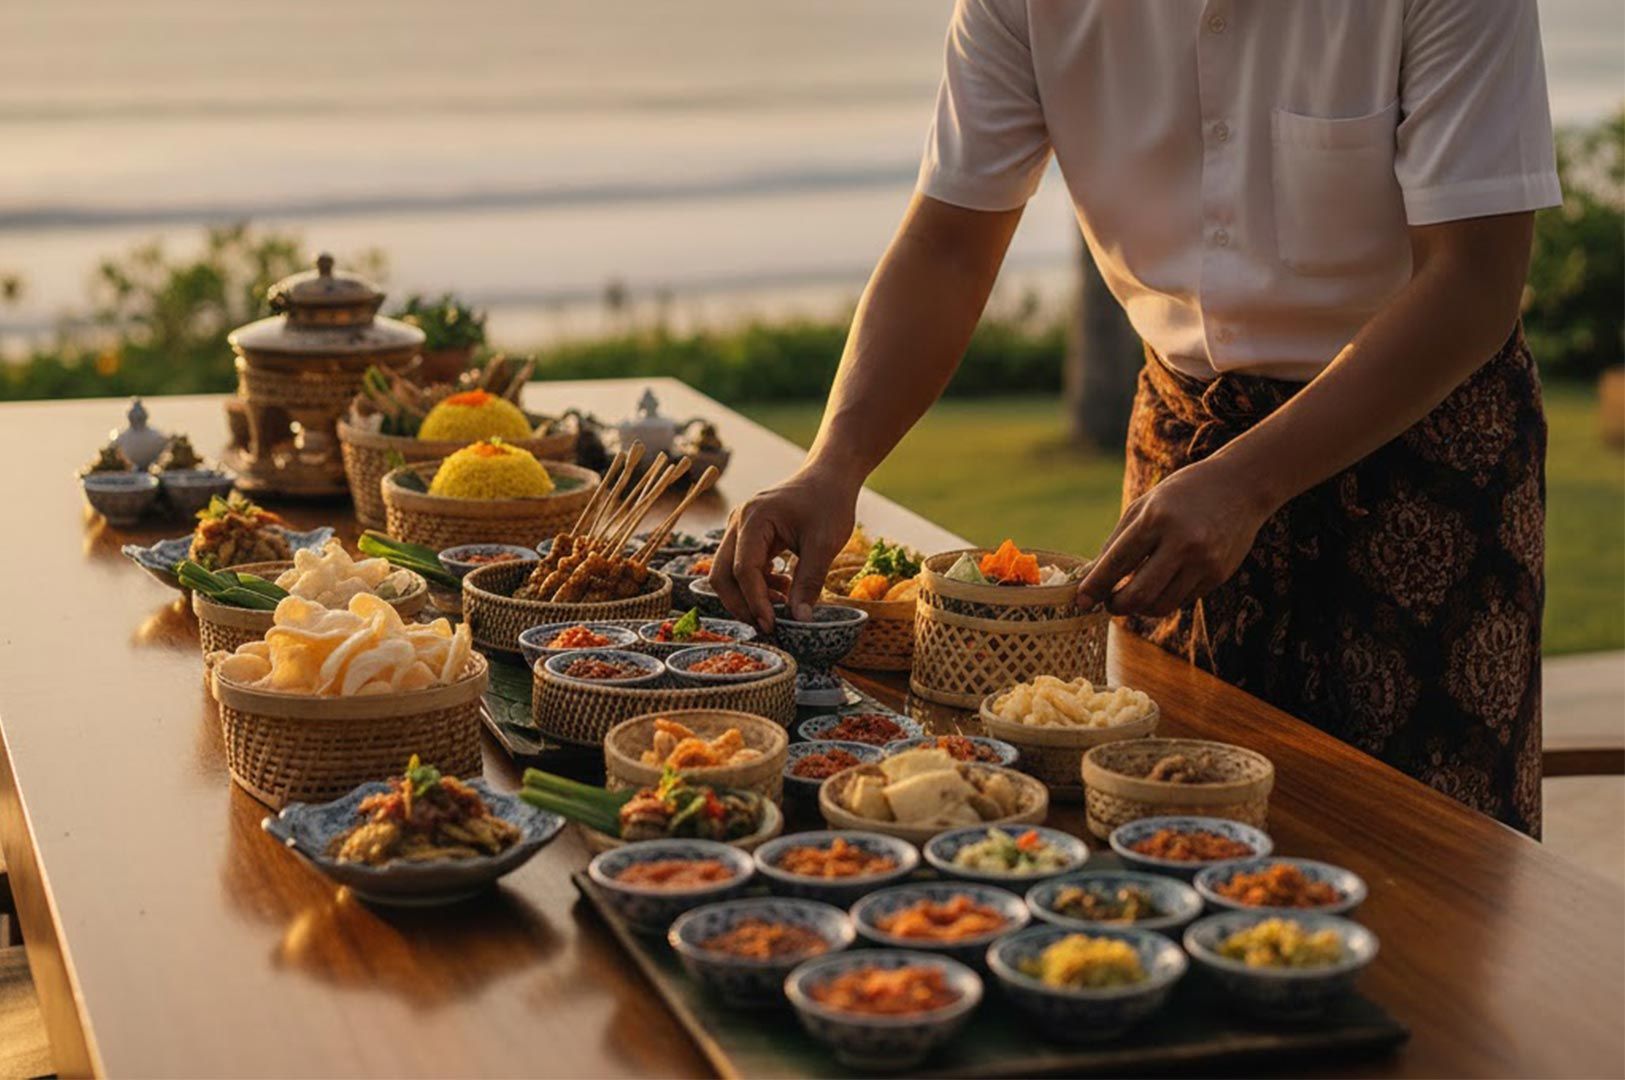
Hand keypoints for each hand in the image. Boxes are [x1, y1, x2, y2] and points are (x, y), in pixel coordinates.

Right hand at [709, 465, 859, 630]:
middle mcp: (738, 522)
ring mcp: (739, 528)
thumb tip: (800, 620)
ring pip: (727, 573)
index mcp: (753, 519)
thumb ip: (809, 582)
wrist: (830, 476)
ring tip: (784, 603)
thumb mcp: (825, 544)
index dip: (755, 602)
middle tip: (768, 625)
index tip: (772, 625)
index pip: (743, 570)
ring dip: (749, 596)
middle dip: (741, 605)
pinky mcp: (748, 536)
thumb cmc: (829, 502)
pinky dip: (757, 585)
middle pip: (721, 574)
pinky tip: (784, 587)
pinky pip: (741, 567)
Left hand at [1077, 456, 1275, 616]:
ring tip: (1133, 597)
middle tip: (1109, 604)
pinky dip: (1165, 598)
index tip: (1081, 600)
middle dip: (1116, 606)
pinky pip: (1182, 600)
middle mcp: (1182, 542)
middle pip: (1139, 594)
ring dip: (1140, 608)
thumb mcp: (1144, 506)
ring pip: (1161, 605)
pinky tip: (1162, 584)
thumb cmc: (1182, 494)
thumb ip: (1117, 542)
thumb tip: (1091, 577)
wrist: (1241, 486)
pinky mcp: (1218, 574)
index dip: (1095, 586)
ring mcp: (1204, 561)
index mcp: (1156, 519)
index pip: (1117, 563)